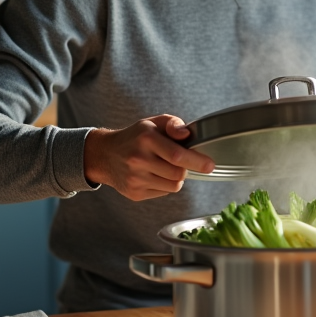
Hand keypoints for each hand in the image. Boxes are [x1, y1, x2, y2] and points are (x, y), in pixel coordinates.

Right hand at [83, 114, 214, 200]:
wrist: (106, 155)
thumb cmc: (136, 137)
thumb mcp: (153, 123)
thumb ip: (174, 124)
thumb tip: (187, 135)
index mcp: (146, 139)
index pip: (176, 155)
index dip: (196, 161)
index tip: (209, 165)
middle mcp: (139, 160)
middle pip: (178, 173)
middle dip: (185, 168)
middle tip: (178, 161)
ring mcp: (135, 179)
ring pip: (173, 186)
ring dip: (176, 178)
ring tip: (164, 167)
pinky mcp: (135, 194)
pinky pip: (163, 193)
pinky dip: (165, 185)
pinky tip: (154, 174)